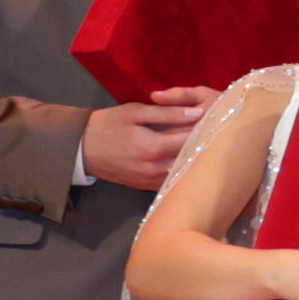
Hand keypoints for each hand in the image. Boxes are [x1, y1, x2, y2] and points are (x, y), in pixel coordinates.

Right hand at [83, 93, 210, 191]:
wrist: (80, 149)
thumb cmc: (108, 125)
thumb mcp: (135, 112)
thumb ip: (167, 113)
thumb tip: (197, 113)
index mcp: (153, 148)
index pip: (192, 141)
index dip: (208, 130)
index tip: (219, 120)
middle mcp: (155, 169)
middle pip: (191, 159)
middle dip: (206, 146)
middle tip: (217, 132)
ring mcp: (150, 181)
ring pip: (183, 173)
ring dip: (195, 160)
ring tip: (206, 145)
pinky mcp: (145, 187)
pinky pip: (171, 181)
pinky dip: (181, 171)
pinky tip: (188, 159)